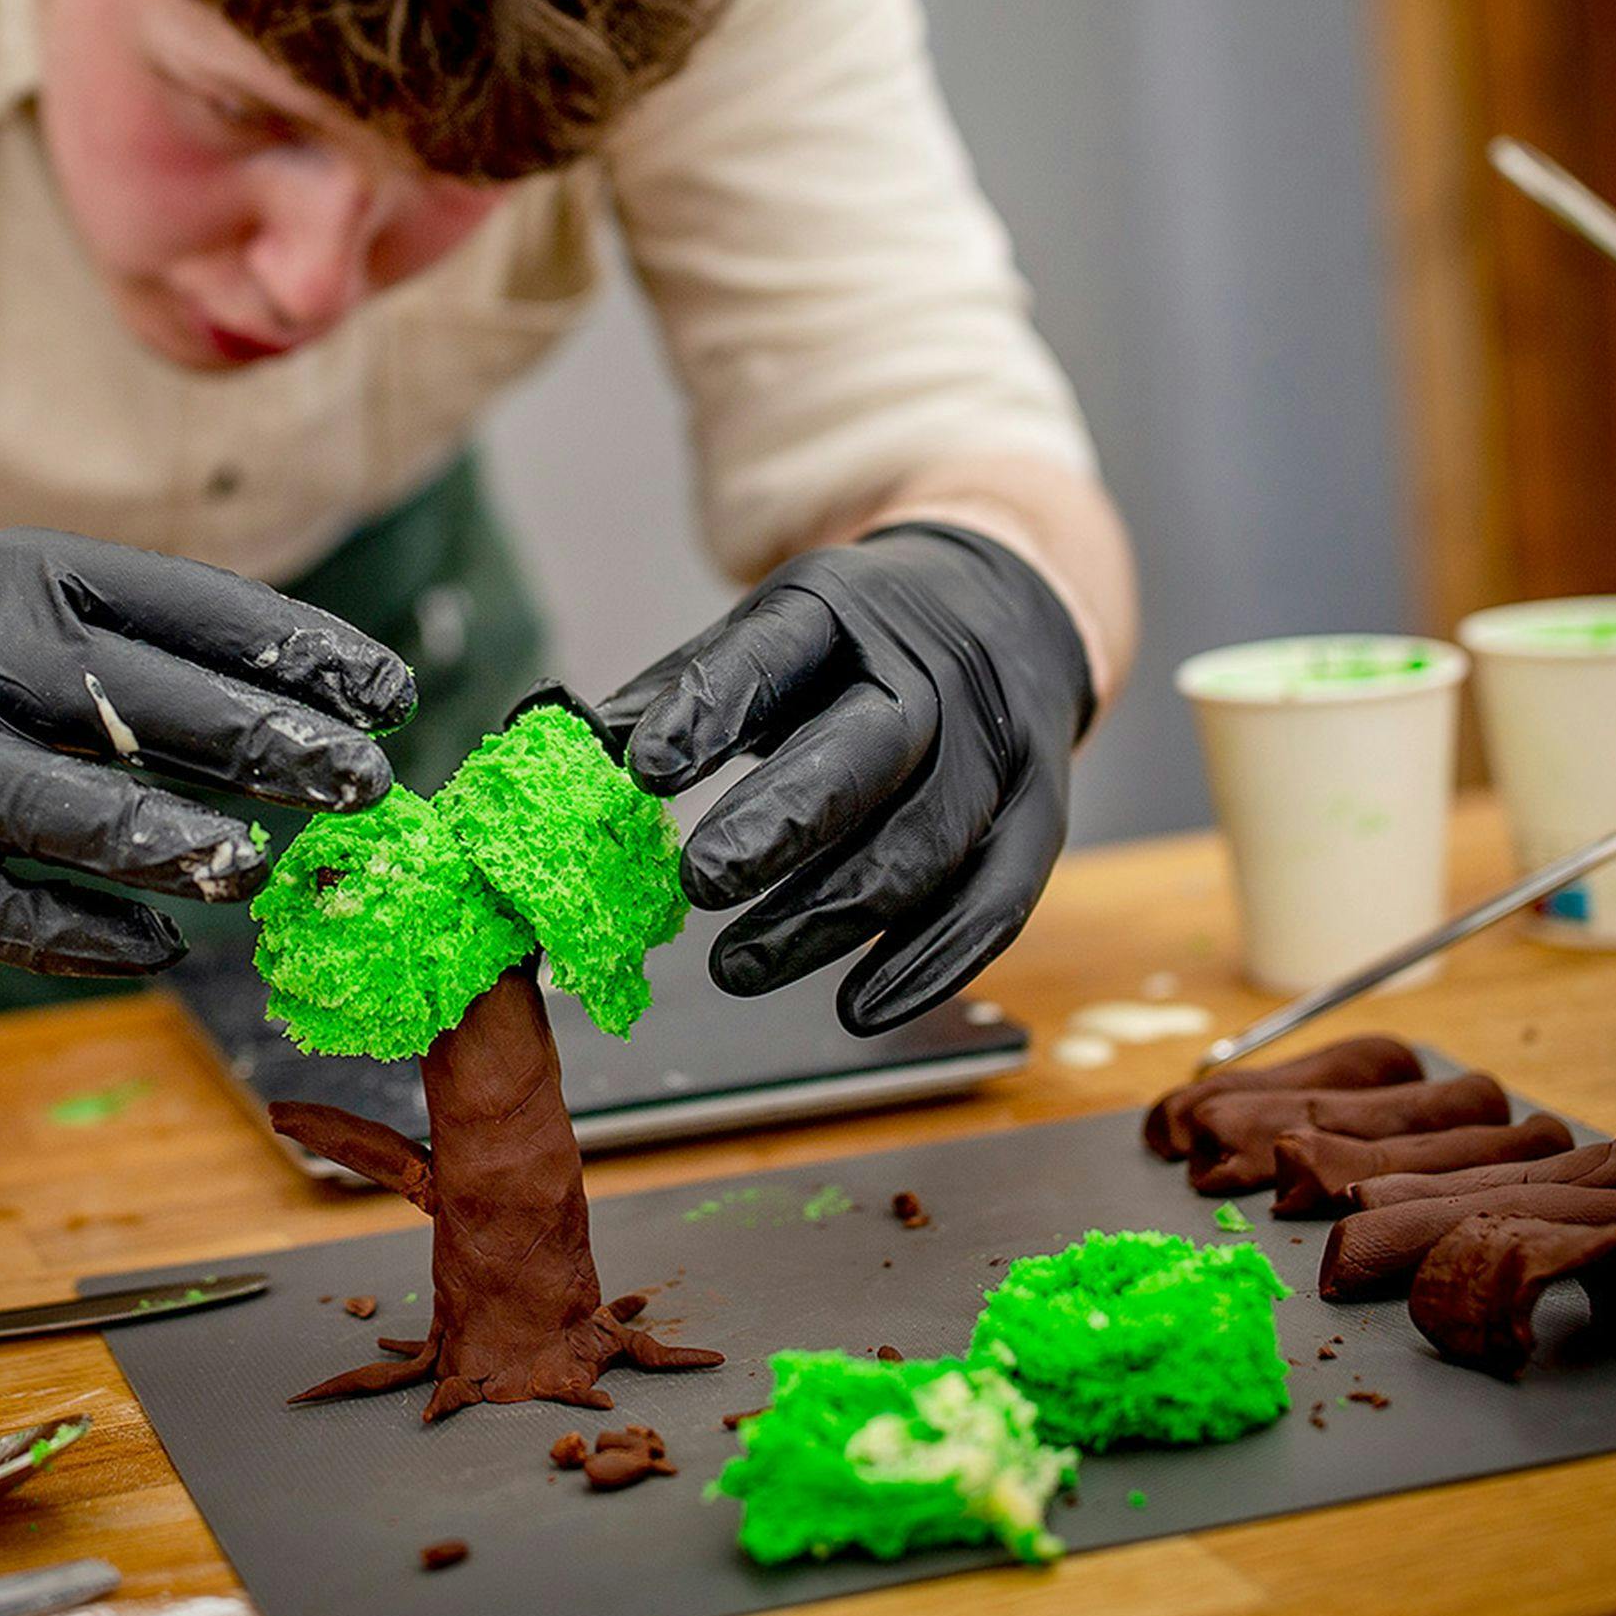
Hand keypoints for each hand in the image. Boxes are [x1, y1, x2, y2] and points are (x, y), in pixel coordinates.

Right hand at [0, 529, 413, 974]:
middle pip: (133, 700)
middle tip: (363, 784)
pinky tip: (162, 947)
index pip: (186, 608)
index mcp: (28, 576)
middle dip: (263, 746)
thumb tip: (324, 709)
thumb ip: (156, 652)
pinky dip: (84, 934)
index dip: (297, 653)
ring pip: (50, 805)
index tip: (390, 694)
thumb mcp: (36, 612)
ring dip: (165, 842)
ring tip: (256, 872)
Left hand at [600, 523, 1090, 1032]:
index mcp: (844, 607)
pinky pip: (996, 901)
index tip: (643, 770)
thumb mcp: (770, 631)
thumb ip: (684, 691)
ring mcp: (998, 744)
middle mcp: (934, 672)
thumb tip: (575, 753)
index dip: (709, 708)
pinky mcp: (1041, 814)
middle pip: (866, 750)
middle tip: (697, 883)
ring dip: (828, 916)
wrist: (1003, 608)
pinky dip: (928, 964)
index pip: (775, 651)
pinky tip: (858, 1009)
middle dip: (781, 823)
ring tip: (735, 966)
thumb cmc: (853, 641)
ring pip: (923, 841)